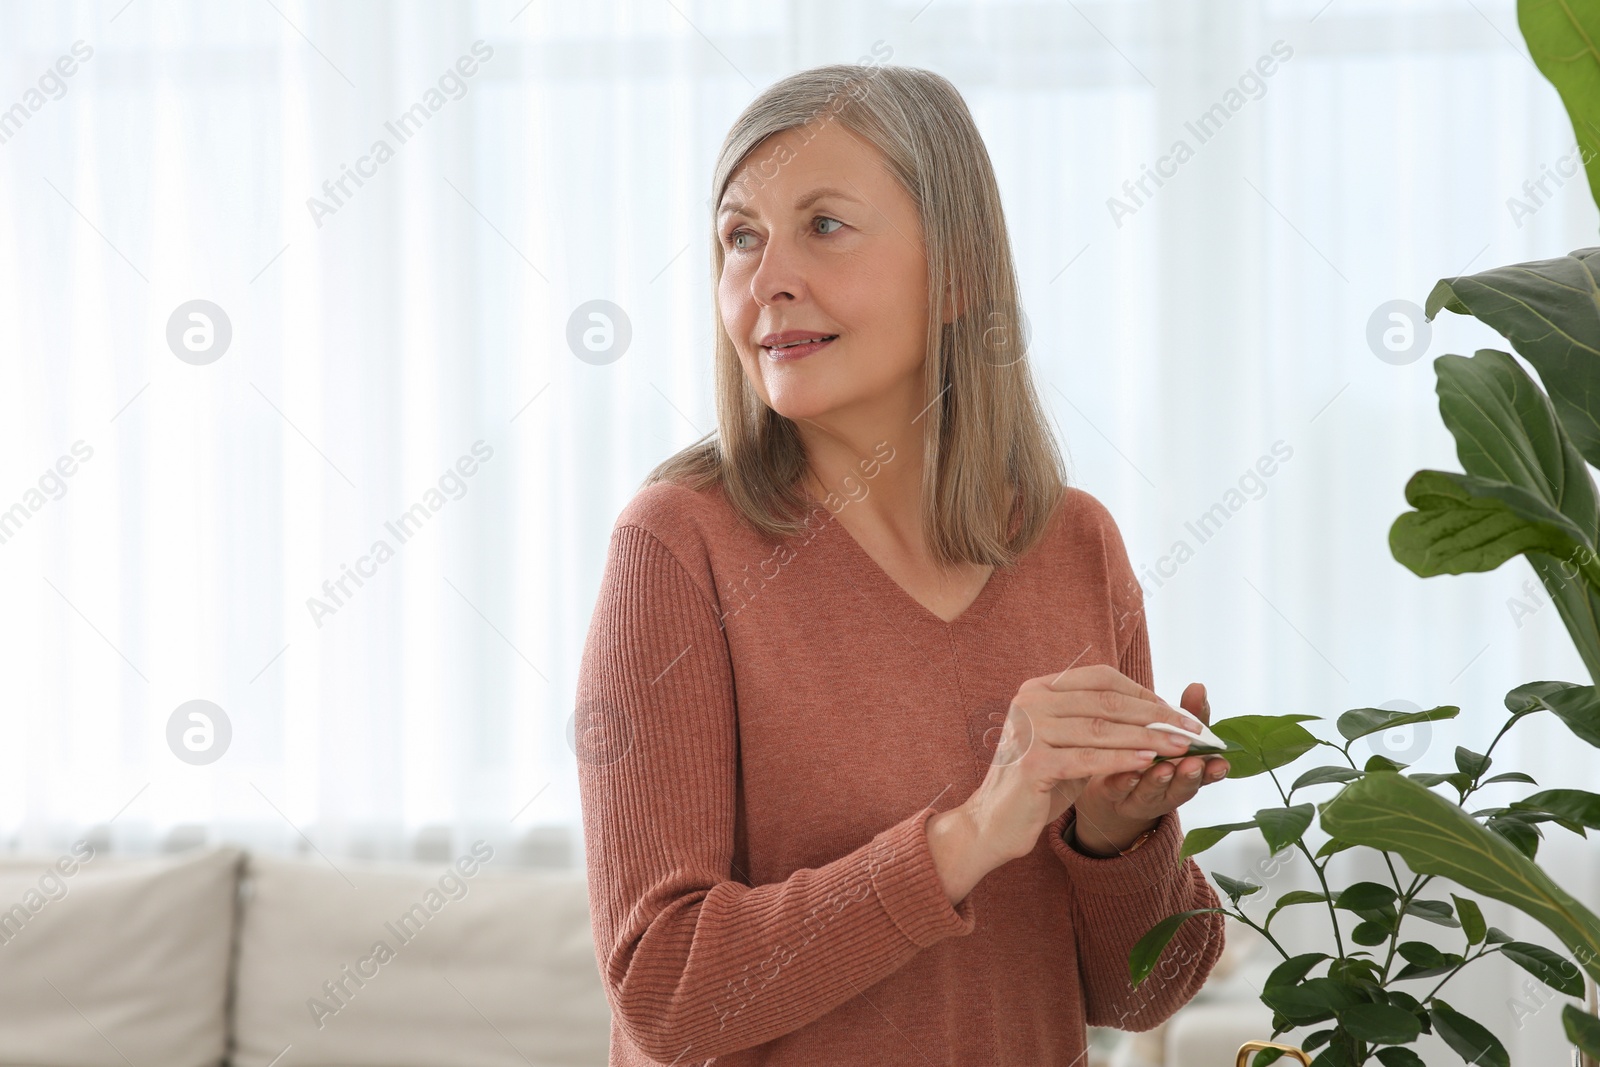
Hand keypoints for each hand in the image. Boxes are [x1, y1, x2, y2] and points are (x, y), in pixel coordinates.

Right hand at [934, 664, 1199, 893]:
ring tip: (1182, 747)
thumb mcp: (1069, 744)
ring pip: (1102, 729)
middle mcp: (1029, 701)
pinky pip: (1089, 759)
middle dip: (1155, 715)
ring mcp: (1028, 730)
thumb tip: (1159, 713)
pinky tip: (1150, 762)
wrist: (992, 823)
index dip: (1144, 693)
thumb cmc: (1038, 783)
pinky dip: (1123, 759)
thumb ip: (1099, 724)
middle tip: (1194, 729)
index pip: (1101, 679)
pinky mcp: (1032, 763)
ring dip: (1149, 738)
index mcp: (1038, 689)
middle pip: (1106, 702)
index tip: (1179, 711)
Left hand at [1071, 681, 1229, 854]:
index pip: (1204, 774)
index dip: (1213, 771)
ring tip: (1165, 768)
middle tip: (1193, 763)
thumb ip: (1184, 716)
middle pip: (1180, 787)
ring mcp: (1138, 796)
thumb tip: (1198, 686)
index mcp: (1183, 775)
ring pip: (1150, 790)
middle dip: (1188, 776)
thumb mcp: (1168, 734)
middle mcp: (1165, 790)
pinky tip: (1129, 773)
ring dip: (1159, 779)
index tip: (1220, 763)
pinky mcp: (1112, 795)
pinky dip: (1125, 782)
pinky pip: (1118, 790)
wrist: (1111, 787)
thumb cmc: (1148, 755)